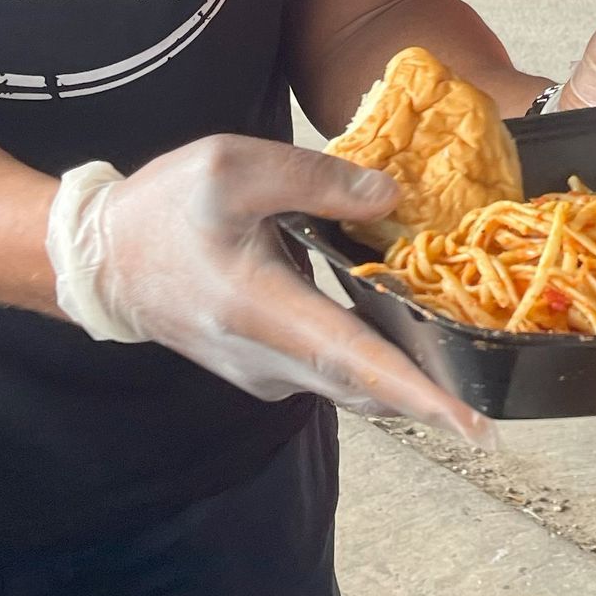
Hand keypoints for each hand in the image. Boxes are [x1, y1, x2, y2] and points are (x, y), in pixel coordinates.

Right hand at [46, 138, 494, 445]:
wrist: (103, 262)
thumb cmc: (164, 209)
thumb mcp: (233, 166)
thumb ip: (315, 179)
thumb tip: (389, 197)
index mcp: (261, 310)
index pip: (357, 363)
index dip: (420, 397)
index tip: (475, 429)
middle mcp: (268, 360)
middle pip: (369, 385)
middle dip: (433, 390)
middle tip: (492, 387)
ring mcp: (266, 374)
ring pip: (353, 382)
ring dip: (405, 374)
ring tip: (457, 351)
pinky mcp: (266, 372)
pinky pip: (332, 372)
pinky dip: (372, 359)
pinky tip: (401, 328)